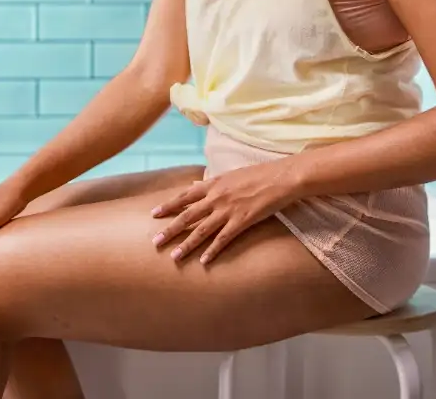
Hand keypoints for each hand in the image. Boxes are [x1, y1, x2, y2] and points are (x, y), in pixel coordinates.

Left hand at [150, 160, 293, 264]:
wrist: (281, 177)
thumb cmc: (258, 173)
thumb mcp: (230, 174)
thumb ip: (211, 182)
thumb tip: (193, 185)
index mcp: (213, 184)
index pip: (185, 196)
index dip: (168, 205)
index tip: (154, 214)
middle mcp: (216, 197)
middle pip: (188, 216)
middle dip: (170, 229)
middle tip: (155, 242)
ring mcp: (228, 210)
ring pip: (202, 230)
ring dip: (187, 244)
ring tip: (174, 256)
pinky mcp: (242, 221)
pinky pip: (223, 239)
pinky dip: (212, 250)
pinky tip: (203, 261)